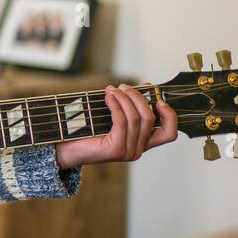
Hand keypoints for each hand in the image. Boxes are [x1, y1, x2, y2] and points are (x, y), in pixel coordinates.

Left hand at [55, 83, 177, 169]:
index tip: (158, 98)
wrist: (68, 149)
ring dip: (124, 98)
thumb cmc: (90, 131)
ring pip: (135, 117)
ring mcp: (128, 151)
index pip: (168, 134)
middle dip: (138, 97)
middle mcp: (138, 150)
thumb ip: (132, 106)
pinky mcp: (116, 149)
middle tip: (124, 86)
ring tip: (113, 89)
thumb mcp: (116, 116)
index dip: (169, 115)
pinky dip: (116, 105)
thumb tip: (147, 86)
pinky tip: (108, 97)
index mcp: (142, 143)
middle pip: (150, 118)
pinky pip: (121, 121)